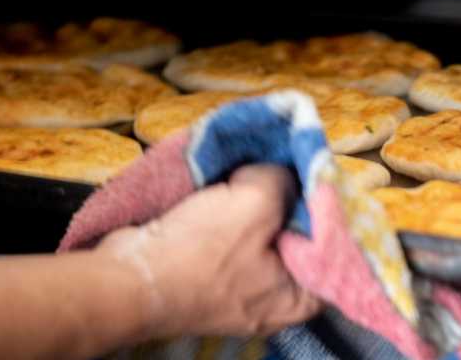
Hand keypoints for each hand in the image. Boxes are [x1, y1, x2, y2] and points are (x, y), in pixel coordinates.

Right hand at [95, 164, 320, 337]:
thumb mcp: (255, 202)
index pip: (335, 248)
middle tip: (290, 162)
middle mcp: (276, 299)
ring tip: (260, 166)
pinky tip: (231, 182)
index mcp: (300, 298)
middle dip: (292, 200)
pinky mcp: (211, 277)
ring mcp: (242, 290)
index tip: (321, 174)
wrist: (125, 279)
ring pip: (265, 234)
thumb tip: (282, 171)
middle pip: (299, 238)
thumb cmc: (199, 252)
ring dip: (259, 201)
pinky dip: (234, 212)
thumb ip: (283, 181)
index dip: (331, 208)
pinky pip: (235, 238)